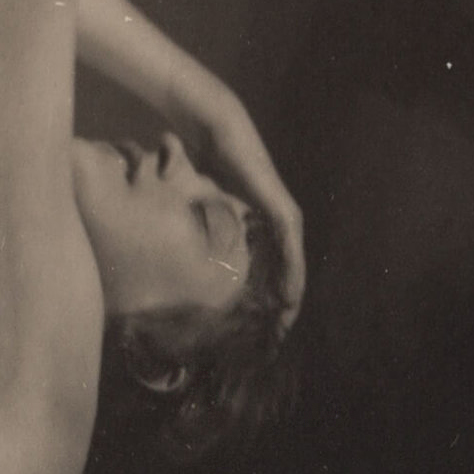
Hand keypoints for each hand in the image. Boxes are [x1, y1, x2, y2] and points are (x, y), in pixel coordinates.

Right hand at [187, 88, 304, 327]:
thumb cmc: (205, 163)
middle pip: (284, 275)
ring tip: (285, 328)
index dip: (262, 300)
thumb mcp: (205, 208)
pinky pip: (291, 251)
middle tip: (275, 340)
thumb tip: (181, 256)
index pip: (267, 270)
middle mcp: (277, 223)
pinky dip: (292, 275)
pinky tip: (291, 299)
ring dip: (290, 299)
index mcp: (259, 226)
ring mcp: (285, 216)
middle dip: (280, 309)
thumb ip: (205, 230)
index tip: (257, 328)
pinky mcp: (284, 211)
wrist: (217, 132)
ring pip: (293, 268)